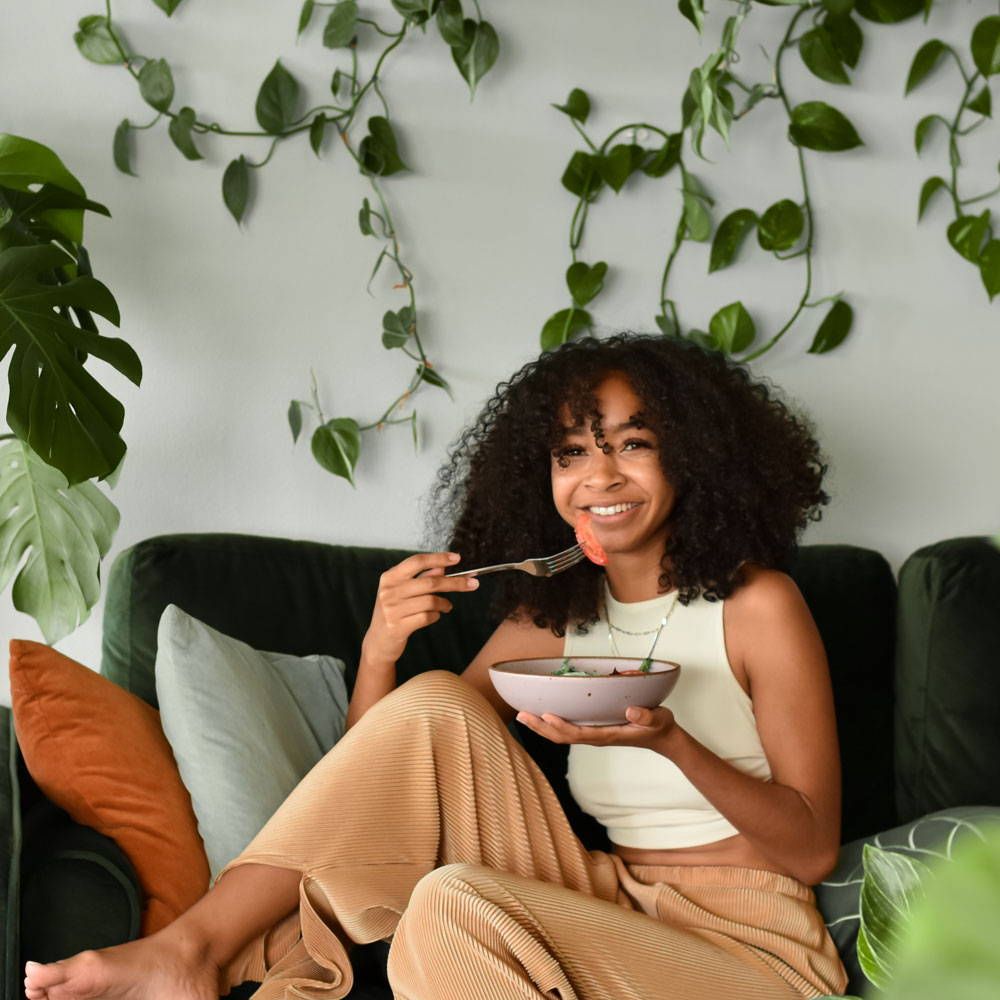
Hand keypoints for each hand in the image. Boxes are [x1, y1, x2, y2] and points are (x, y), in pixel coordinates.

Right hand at [362, 551, 478, 666]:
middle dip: (455, 583)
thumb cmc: (394, 612)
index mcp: (389, 577)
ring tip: (447, 606)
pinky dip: (435, 616)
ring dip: (445, 603)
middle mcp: (389, 591)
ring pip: (431, 601)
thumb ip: (421, 578)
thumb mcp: (403, 592)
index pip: (417, 562)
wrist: (378, 642)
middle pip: (430, 582)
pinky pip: (427, 617)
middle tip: (472, 584)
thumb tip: (442, 567)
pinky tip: (435, 616)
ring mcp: (392, 610)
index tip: (457, 558)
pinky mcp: (398, 627)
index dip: (438, 558)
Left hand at [515, 705, 678, 753]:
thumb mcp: (658, 719)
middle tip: (520, 714)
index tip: (545, 715)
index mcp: (607, 735)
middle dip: (541, 727)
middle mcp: (597, 737)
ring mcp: (594, 735)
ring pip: (562, 735)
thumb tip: (631, 712)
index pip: (578, 733)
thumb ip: (646, 716)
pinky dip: (552, 724)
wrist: (663, 738)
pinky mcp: (595, 731)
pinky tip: (543, 716)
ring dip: (542, 726)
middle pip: (562, 736)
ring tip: (523, 715)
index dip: (560, 726)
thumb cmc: (659, 727)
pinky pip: (569, 730)